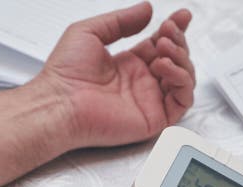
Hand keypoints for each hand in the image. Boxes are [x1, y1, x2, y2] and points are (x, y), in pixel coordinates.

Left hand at [33, 2, 194, 148]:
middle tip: (168, 31)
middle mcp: (140, 83)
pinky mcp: (153, 119)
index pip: (160, 46)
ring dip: (181, 59)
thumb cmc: (64, 74)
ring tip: (163, 48)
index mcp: (127, 65)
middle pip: (176, 60)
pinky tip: (165, 67)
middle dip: (178, 41)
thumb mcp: (90, 32)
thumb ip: (121, 20)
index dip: (174, 30)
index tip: (181, 16)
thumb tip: (147, 10)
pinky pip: (182, 102)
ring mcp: (148, 101)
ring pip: (183, 80)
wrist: (59, 103)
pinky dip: (182, 82)